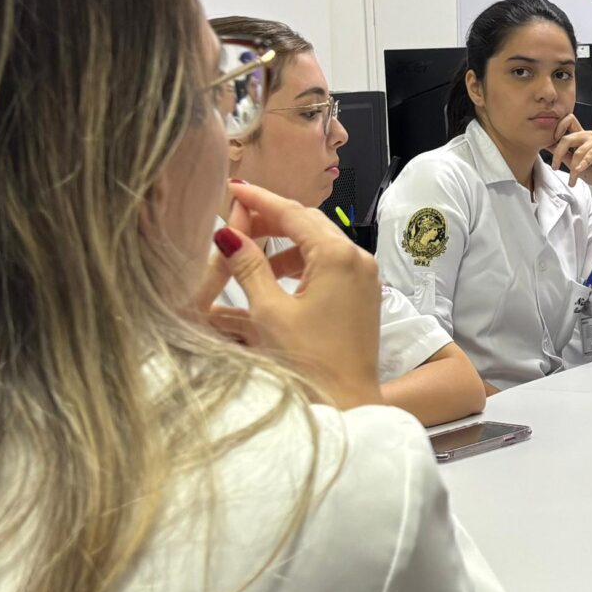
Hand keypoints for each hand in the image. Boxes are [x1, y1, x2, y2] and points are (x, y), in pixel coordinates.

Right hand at [215, 181, 383, 409]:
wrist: (348, 403)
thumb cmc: (308, 361)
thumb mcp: (270, 311)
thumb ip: (248, 267)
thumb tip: (226, 234)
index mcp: (337, 256)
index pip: (292, 213)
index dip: (260, 200)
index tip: (234, 188)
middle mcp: (358, 258)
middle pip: (308, 223)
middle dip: (272, 219)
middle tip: (237, 221)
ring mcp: (365, 276)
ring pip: (320, 243)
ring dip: (285, 244)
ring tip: (250, 255)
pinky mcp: (364, 294)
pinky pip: (330, 264)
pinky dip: (302, 264)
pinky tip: (276, 278)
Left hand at [546, 114, 591, 193]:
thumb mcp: (573, 165)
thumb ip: (563, 154)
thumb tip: (548, 146)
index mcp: (580, 137)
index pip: (567, 122)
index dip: (557, 129)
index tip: (548, 144)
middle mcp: (589, 136)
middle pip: (568, 137)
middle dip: (558, 153)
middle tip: (555, 167)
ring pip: (579, 149)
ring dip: (573, 166)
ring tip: (573, 178)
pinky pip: (591, 153)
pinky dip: (584, 163)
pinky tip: (580, 170)